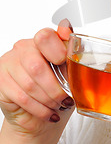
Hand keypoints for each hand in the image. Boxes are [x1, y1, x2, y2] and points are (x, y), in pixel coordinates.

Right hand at [0, 20, 73, 137]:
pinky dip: (39, 108)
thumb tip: (67, 30)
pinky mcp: (1, 81)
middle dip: (55, 88)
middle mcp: (23, 48)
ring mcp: (9, 63)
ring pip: (29, 85)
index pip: (45, 37)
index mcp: (42, 41)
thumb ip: (70, 52)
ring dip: (48, 100)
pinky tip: (48, 112)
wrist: (41, 114)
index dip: (57, 51)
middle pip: (37, 67)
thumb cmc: (57, 88)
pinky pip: (22, 98)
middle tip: (65, 98)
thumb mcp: (70, 71)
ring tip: (57, 105)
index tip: (63, 64)